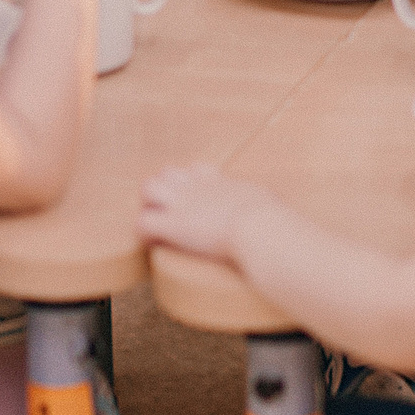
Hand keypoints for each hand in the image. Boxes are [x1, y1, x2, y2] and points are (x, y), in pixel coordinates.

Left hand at [137, 163, 273, 262]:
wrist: (258, 227)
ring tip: (157, 225)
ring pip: (147, 189)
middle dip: (163, 191)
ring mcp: (181, 203)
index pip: (194, 170)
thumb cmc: (269, 216)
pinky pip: (142, 223)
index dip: (190, 183)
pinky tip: (153, 244)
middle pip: (165, 174)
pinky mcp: (172, 224)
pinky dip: (144, 234)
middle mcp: (195, 186)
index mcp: (218, 181)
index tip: (194, 201)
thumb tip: (271, 203)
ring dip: (149, 205)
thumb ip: (260, 199)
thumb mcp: (265, 198)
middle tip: (171, 214)